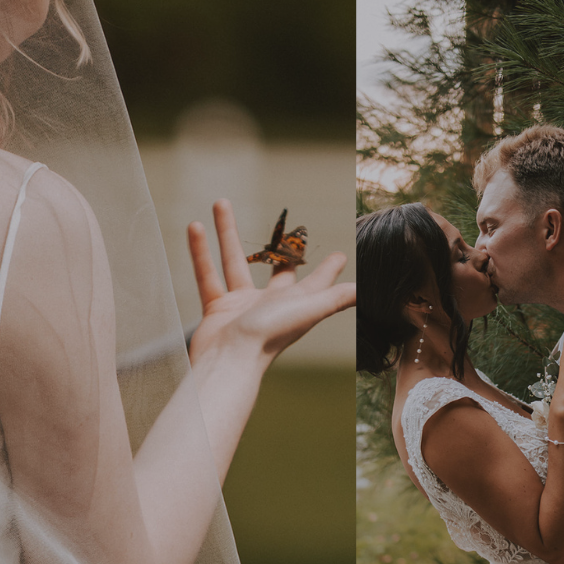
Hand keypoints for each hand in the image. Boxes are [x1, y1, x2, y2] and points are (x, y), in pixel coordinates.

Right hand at [186, 199, 353, 368]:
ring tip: (220, 202)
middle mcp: (271, 303)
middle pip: (276, 267)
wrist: (228, 361)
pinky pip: (206, 274)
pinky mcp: (217, 308)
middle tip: (283, 226)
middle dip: (279, 246)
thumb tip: (369, 288)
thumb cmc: (270, 336)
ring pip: (232, 261)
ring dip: (225, 232)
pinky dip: (199, 251)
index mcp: (297, 303)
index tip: (339, 256)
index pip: (318, 281)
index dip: (328, 268)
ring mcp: (241, 305)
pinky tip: (194, 225)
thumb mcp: (309, 310)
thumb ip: (336, 297)